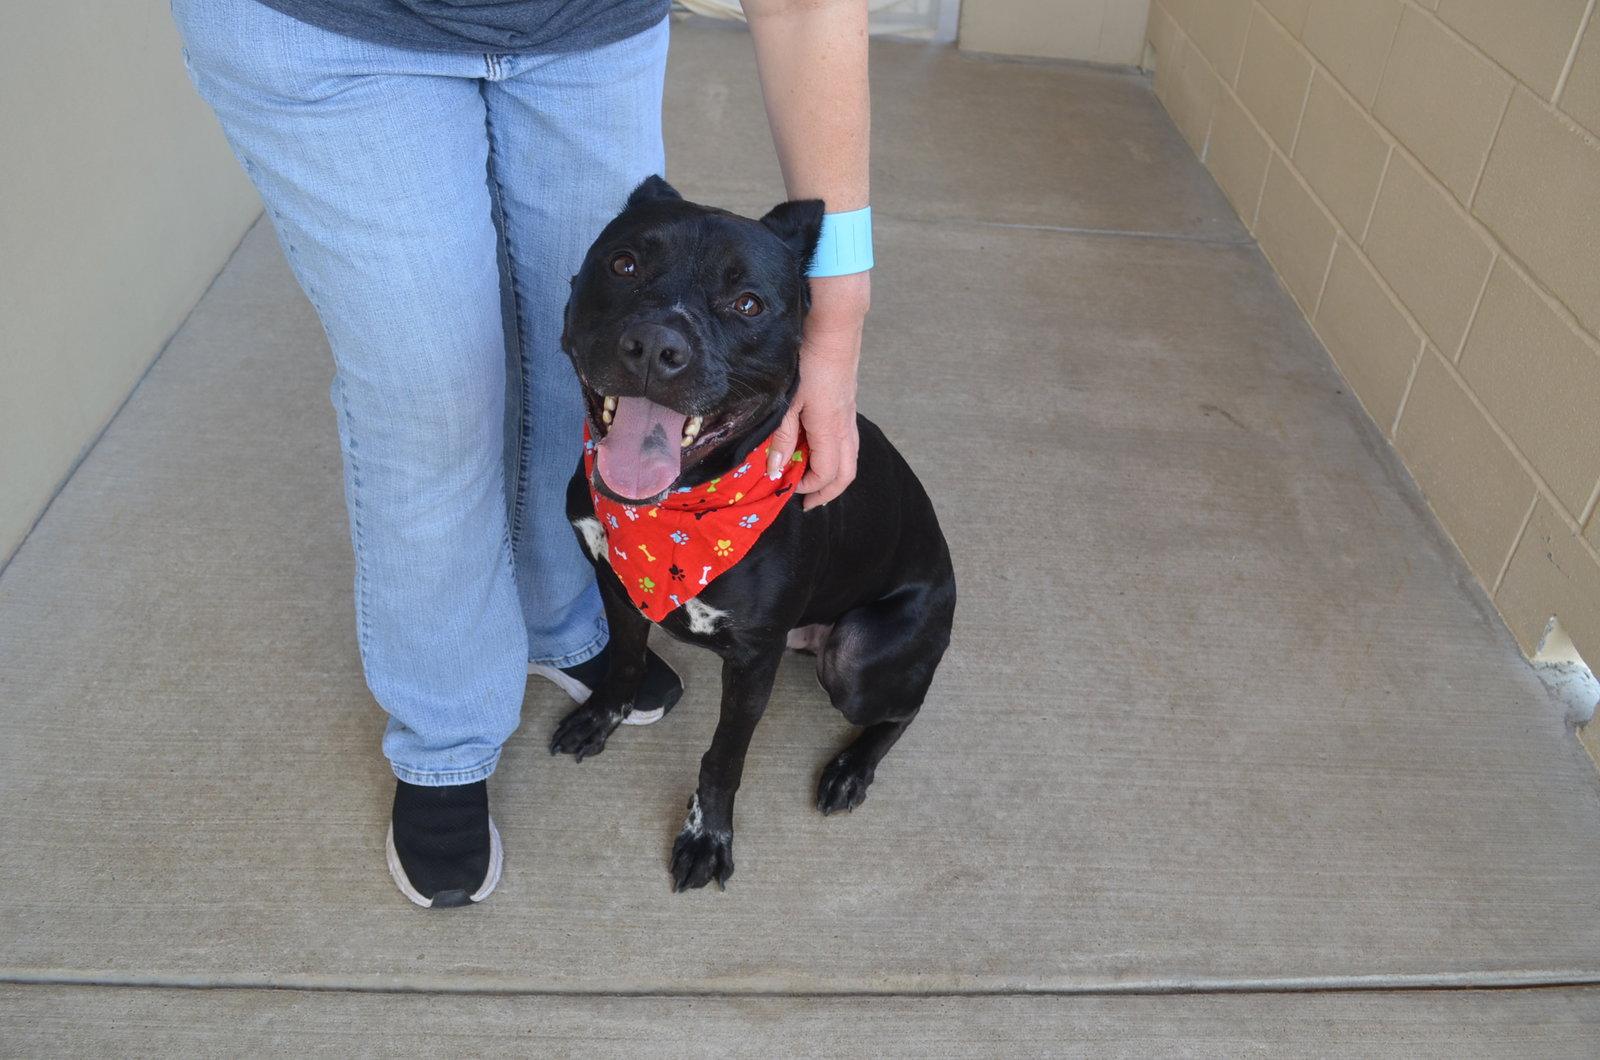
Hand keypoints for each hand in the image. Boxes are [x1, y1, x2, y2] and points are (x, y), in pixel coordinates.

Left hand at [766, 272, 869, 508]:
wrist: (833, 326)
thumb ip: (781, 437)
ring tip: (811, 479)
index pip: (827, 473)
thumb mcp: (786, 401)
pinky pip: (848, 439)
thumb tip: (776, 470)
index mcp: (829, 428)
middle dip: (828, 491)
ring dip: (834, 473)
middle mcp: (845, 425)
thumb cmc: (806, 359)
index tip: (787, 489)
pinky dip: (836, 454)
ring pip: (850, 456)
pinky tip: (817, 447)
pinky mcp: (848, 402)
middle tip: (807, 501)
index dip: (809, 488)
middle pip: (847, 472)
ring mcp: (850, 413)